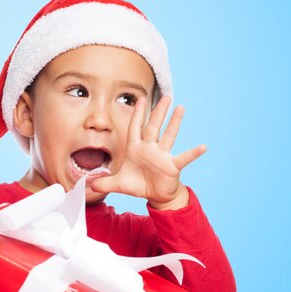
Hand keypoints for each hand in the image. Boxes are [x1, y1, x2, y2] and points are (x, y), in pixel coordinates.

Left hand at [91, 96, 205, 209]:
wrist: (155, 195)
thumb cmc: (138, 184)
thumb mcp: (117, 184)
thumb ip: (103, 182)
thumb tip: (87, 184)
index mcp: (136, 149)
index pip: (136, 127)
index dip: (137, 114)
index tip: (140, 98)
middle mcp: (150, 148)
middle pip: (154, 126)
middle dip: (158, 111)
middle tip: (165, 96)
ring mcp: (162, 156)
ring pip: (169, 136)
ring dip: (175, 122)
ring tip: (181, 108)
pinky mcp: (172, 166)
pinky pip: (184, 158)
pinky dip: (193, 153)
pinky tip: (203, 146)